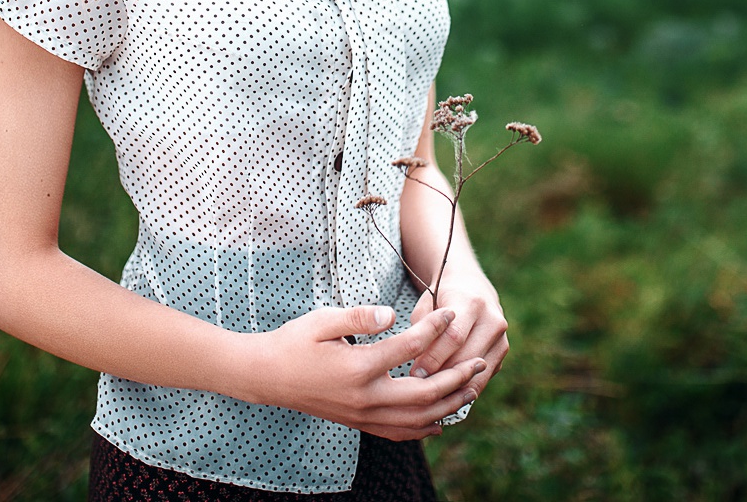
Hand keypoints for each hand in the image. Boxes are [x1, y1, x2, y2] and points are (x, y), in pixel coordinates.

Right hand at [237, 304, 488, 440]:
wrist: (267, 377)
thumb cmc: (295, 342)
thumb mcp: (323, 320)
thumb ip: (359, 316)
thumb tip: (392, 314)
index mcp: (358, 367)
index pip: (409, 347)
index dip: (434, 329)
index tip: (451, 313)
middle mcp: (365, 397)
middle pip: (424, 393)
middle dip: (456, 377)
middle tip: (479, 362)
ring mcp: (363, 415)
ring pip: (416, 419)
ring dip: (448, 405)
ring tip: (471, 389)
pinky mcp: (359, 423)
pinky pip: (399, 433)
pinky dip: (424, 428)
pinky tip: (441, 421)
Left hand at [409, 267, 508, 385]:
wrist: (472, 288)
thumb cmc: (442, 298)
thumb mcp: (427, 304)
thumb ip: (423, 331)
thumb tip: (418, 369)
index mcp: (472, 303)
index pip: (454, 336)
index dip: (433, 358)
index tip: (414, 373)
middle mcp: (493, 320)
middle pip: (467, 358)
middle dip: (441, 376)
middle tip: (419, 388)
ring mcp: (502, 338)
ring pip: (477, 373)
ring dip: (452, 387)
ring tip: (430, 395)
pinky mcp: (502, 353)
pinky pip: (482, 378)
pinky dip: (463, 389)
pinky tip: (444, 394)